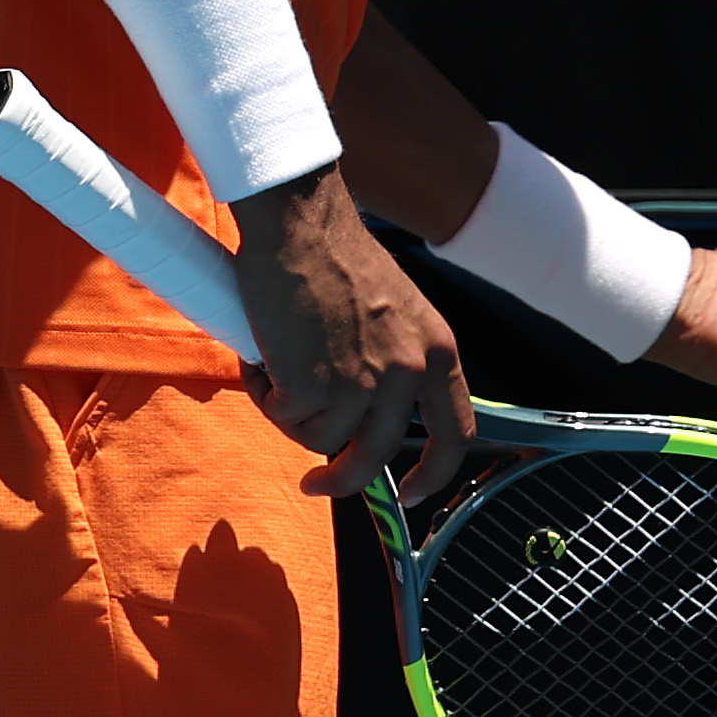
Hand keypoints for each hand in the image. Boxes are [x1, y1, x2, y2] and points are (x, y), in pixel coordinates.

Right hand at [232, 166, 475, 501]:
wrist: (300, 221)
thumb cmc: (335, 255)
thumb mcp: (394, 312)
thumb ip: (394, 360)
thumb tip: (370, 414)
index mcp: (437, 352)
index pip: (455, 432)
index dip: (434, 472)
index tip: (412, 494)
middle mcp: (407, 373)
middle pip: (375, 456)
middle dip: (341, 479)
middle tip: (315, 483)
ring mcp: (361, 383)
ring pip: (320, 438)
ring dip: (291, 413)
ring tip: (277, 364)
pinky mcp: (314, 385)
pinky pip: (284, 417)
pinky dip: (265, 394)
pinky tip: (261, 354)